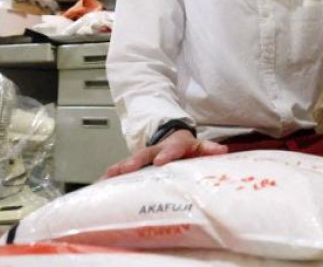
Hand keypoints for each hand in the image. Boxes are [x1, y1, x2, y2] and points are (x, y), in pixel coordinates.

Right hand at [102, 129, 227, 178]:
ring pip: (128, 162)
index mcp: (173, 146)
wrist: (170, 136)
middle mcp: (154, 151)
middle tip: (126, 169)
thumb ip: (209, 149)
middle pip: (143, 155)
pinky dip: (109, 178)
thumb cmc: (186, 147)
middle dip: (134, 162)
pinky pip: (120, 172)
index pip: (171, 149)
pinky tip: (99, 186)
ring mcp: (142, 157)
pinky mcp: (133, 165)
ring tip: (106, 177)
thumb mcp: (199, 146)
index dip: (165, 155)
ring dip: (117, 169)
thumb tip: (222, 151)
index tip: (159, 162)